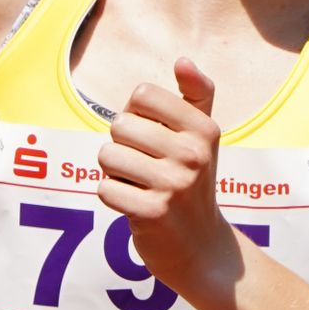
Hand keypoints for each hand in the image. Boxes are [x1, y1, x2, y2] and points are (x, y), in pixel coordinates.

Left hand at [96, 59, 236, 307]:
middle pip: (119, 125)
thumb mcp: (203, 138)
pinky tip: (134, 206)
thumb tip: (182, 60)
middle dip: (121, 147)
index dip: (134, 115)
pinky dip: (112, 197)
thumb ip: (196, 95)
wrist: (202, 249)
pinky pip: (104, 188)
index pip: (141, 95)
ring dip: (114, 173)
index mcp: (204, 129)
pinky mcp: (151, 213)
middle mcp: (193, 154)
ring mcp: (173, 185)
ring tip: (139, 186)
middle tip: (142, 168)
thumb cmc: (194, 184)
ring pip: (107, 156)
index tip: (150, 138)